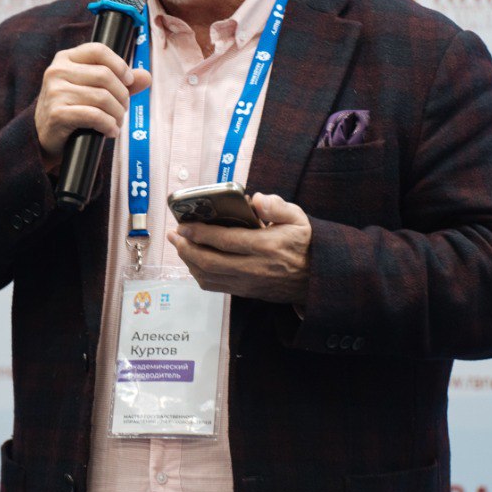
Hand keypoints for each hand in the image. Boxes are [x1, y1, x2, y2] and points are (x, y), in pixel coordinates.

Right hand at [34, 43, 150, 170]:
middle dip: (122, 95)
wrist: (43, 137)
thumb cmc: (71, 108)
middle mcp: (57, 71)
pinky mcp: (57, 113)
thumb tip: (146, 76)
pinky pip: (95, 116)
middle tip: (123, 108)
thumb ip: (119, 81)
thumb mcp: (92, 89)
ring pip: (102, 97)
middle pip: (105, 75)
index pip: (99, 50)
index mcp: (65, 58)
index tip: (129, 81)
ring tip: (117, 122)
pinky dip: (109, 125)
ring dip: (117, 114)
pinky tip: (110, 131)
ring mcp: (55, 92)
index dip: (120, 65)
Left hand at [167, 193, 310, 303]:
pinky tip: (193, 261)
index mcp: (266, 246)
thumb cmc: (305, 244)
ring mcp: (248, 283)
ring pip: (208, 277)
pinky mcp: (245, 292)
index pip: (225, 241)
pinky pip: (215, 286)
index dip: (200, 233)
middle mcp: (254, 267)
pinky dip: (198, 274)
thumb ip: (278, 206)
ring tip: (179, 246)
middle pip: (210, 262)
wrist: (316, 278)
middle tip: (174, 235)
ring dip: (188, 262)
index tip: (184, 225)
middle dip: (186, 248)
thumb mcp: (299, 219)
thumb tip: (255, 198)